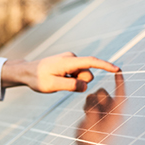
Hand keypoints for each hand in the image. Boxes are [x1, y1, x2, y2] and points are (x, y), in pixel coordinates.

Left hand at [1, 52, 119, 92]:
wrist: (27, 72)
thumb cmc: (37, 79)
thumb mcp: (52, 85)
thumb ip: (70, 85)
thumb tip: (85, 85)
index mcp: (68, 61)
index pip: (91, 62)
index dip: (105, 66)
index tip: (118, 70)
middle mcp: (71, 58)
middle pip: (87, 74)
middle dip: (80, 83)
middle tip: (62, 84)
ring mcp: (70, 61)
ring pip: (82, 76)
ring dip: (74, 82)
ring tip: (58, 82)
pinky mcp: (69, 64)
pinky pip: (77, 76)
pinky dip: (71, 80)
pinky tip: (58, 80)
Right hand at [77, 71, 125, 144]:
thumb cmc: (93, 142)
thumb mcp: (91, 125)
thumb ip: (92, 110)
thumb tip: (91, 97)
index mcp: (116, 115)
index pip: (120, 95)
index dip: (120, 83)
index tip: (119, 71)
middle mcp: (111, 112)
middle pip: (104, 93)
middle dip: (96, 97)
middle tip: (89, 110)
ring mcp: (104, 113)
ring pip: (96, 97)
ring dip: (90, 102)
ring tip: (87, 115)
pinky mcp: (97, 115)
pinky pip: (91, 103)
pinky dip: (88, 106)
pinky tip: (87, 116)